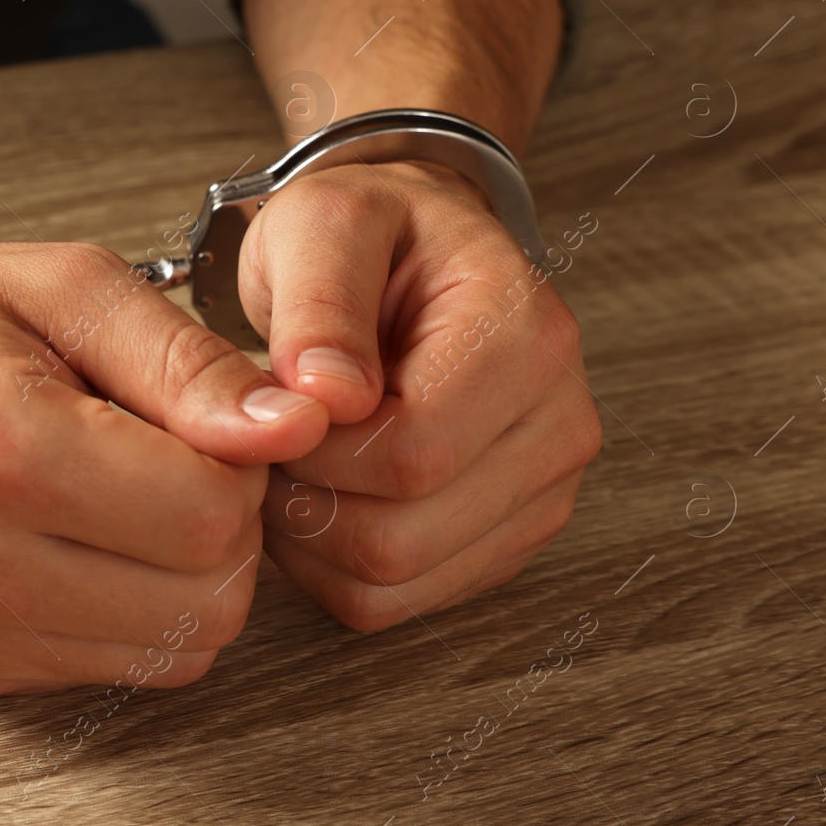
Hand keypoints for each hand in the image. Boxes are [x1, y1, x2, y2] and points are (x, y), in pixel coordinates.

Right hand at [0, 240, 330, 696]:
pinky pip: (115, 667)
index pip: (214, 512)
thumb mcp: (64, 288)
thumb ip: (188, 362)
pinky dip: (133, 609)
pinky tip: (83, 536)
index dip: (242, 460)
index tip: (199, 417)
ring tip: (123, 491)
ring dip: (185, 573)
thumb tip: (294, 426)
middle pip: (211, 596)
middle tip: (166, 453)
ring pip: (178, 648)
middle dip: (224, 522)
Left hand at [237, 161, 601, 630]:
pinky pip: (398, 601)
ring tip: (289, 456)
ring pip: (395, 582)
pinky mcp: (506, 538)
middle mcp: (559, 424)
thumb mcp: (325, 224)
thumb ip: (321, 305)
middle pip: (401, 535)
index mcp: (528, 338)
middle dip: (304, 496)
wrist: (412, 251)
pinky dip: (332, 564)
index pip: (410, 454)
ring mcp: (542, 492)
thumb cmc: (370, 232)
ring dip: (310, 536)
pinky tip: (319, 489)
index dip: (311, 450)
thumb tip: (327, 400)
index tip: (267, 404)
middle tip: (266, 434)